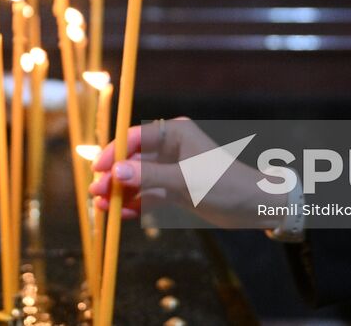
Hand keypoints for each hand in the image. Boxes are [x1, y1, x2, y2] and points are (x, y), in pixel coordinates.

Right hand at [88, 118, 276, 227]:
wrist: (253, 206)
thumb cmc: (225, 184)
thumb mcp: (185, 180)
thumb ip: (149, 176)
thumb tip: (116, 173)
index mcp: (175, 133)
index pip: (135, 137)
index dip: (114, 152)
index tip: (98, 169)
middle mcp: (170, 148)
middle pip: (133, 159)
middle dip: (115, 176)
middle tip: (97, 194)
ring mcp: (171, 169)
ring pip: (138, 179)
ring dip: (121, 192)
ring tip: (104, 208)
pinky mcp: (174, 188)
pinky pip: (148, 193)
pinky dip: (136, 203)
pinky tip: (124, 215)